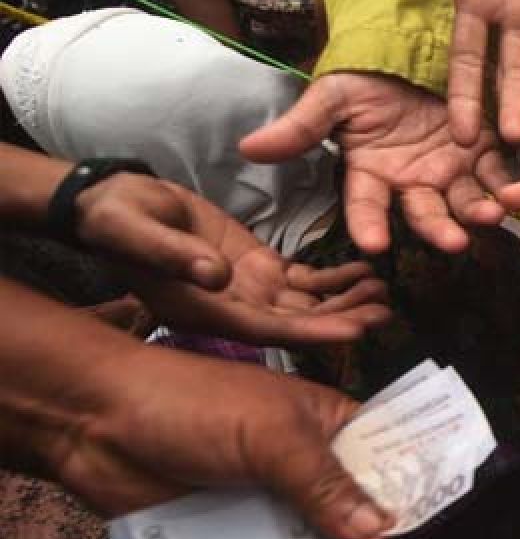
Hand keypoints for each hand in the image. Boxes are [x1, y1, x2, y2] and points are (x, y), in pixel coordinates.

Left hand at [54, 346, 392, 538]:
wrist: (98, 423)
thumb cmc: (192, 401)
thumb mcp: (270, 433)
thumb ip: (323, 482)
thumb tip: (378, 527)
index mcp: (329, 426)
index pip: (387, 461)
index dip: (408, 492)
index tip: (416, 523)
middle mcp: (306, 469)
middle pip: (356, 516)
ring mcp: (271, 504)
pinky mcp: (234, 534)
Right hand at [77, 173, 391, 345]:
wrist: (114, 204)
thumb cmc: (119, 220)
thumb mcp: (139, 232)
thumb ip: (176, 255)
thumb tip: (217, 277)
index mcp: (205, 312)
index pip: (269, 332)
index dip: (313, 333)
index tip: (355, 332)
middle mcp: (233, 310)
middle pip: (297, 324)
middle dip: (341, 320)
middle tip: (385, 314)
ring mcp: (248, 290)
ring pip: (306, 304)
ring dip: (345, 301)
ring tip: (384, 293)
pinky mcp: (257, 268)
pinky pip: (302, 281)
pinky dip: (334, 279)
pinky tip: (364, 272)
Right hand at [240, 72, 507, 254]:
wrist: (408, 46)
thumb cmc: (364, 76)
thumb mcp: (332, 96)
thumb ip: (300, 127)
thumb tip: (247, 148)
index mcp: (371, 173)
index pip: (366, 206)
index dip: (369, 224)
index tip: (375, 244)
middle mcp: (411, 181)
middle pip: (424, 212)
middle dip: (437, 228)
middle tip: (453, 242)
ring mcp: (448, 169)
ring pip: (463, 200)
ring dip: (477, 211)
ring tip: (491, 216)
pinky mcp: (482, 151)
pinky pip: (497, 172)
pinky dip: (507, 183)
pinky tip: (517, 193)